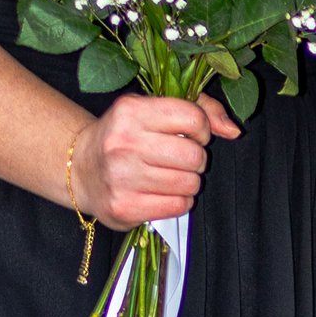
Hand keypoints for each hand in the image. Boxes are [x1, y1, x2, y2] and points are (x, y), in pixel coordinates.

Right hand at [72, 90, 236, 227]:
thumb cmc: (127, 136)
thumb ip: (200, 109)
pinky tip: (161, 192)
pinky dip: (178, 201)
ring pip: (190, 183)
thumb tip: (234, 131)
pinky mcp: (123, 207)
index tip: (189, 135)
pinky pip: (178, 206)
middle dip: (195, 158)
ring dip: (187, 181)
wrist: (81, 169)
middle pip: (194, 155)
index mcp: (131, 111)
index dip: (201, 129)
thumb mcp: (154, 110)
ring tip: (168, 175)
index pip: (193, 118)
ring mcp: (121, 177)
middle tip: (179, 159)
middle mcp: (123, 143)